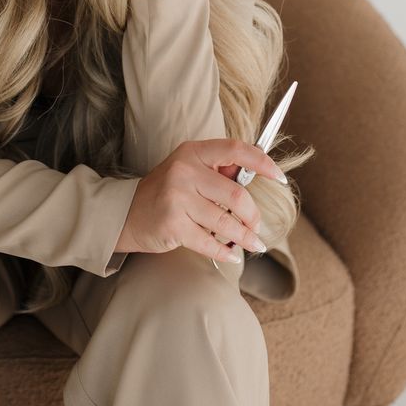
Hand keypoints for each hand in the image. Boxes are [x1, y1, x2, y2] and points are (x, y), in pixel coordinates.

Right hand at [114, 138, 285, 261]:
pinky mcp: (173, 225)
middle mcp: (184, 171)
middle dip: (253, 216)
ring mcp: (177, 199)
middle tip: (257, 228)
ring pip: (226, 222)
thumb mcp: (187, 169)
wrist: (126, 213)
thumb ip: (217, 170)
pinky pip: (209, 243)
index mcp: (192, 152)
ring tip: (254, 245)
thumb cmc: (164, 191)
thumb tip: (255, 174)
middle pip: (237, 195)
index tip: (280, 177)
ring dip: (245, 238)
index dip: (262, 163)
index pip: (236, 150)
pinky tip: (231, 255)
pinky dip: (225, 252)